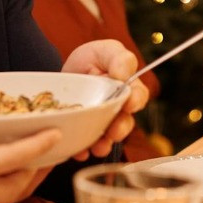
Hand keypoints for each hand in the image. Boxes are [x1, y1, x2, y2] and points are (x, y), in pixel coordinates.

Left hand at [63, 39, 148, 159]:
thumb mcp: (105, 51)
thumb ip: (119, 59)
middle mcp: (118, 110)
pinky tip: (79, 151)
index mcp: (128, 89)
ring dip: (104, 145)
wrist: (64, 76)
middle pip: (125, 122)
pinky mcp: (84, 133)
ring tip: (97, 147)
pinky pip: (86, 145)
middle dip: (120, 129)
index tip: (129, 104)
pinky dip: (83, 150)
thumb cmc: (91, 60)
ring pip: (108, 139)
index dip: (136, 101)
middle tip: (113, 132)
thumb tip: (123, 76)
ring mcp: (102, 124)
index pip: (138, 96)